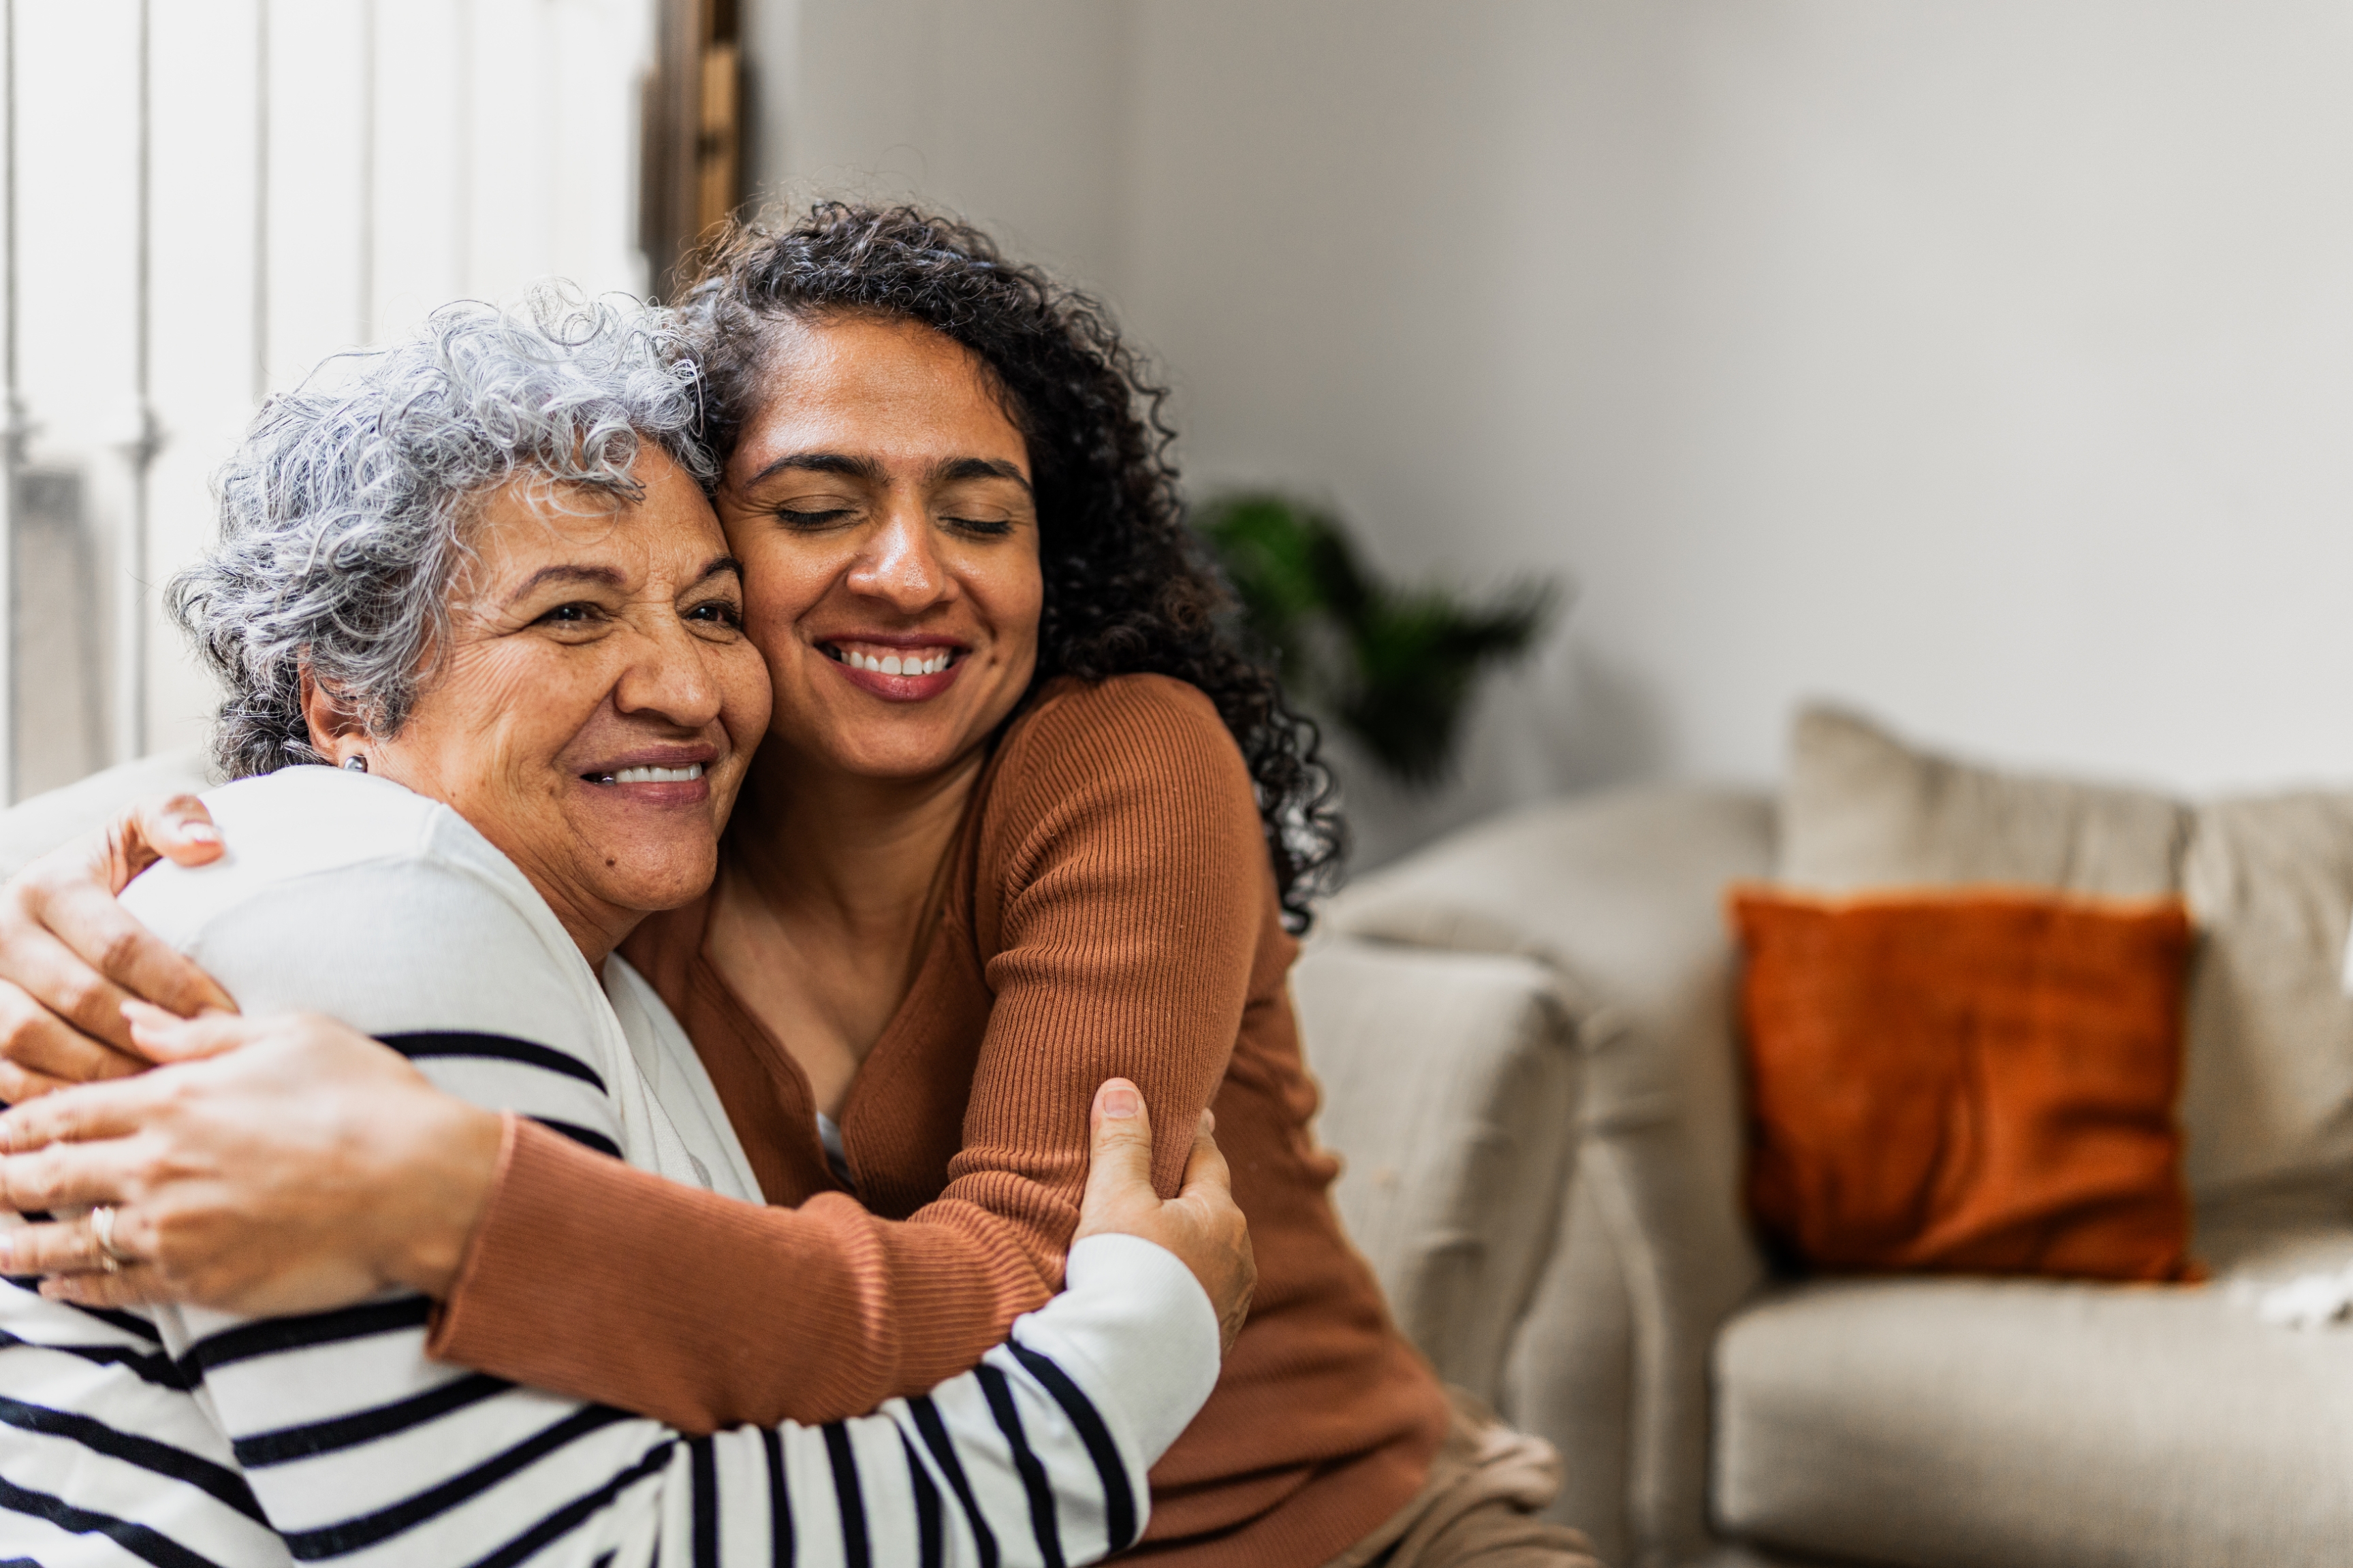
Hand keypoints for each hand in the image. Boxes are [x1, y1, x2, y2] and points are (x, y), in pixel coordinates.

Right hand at [0, 793, 234, 1100]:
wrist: (47, 904)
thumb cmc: (112, 873)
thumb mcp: (135, 832)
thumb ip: (172, 819)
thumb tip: (207, 845)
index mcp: (47, 886)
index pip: (118, 945)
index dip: (175, 986)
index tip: (226, 1016)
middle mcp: (0, 934)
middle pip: (77, 999)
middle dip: (144, 1035)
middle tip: (201, 1061)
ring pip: (32, 1042)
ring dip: (101, 1070)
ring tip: (161, 1086)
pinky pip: (5, 1075)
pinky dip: (55, 1095)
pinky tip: (110, 1105)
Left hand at [0, 1004, 503, 1314]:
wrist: (419, 1185)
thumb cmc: (367, 1099)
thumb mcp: (292, 1035)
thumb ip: (202, 1035)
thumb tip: (138, 1021)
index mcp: (174, 1100)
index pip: (66, 1111)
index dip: (17, 1121)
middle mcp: (159, 1166)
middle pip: (47, 1177)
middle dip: (0, 1180)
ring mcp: (174, 1230)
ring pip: (69, 1241)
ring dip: (19, 1245)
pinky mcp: (201, 1282)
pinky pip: (119, 1288)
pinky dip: (79, 1290)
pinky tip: (59, 1290)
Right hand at [1074, 1079, 1255, 1354]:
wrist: (1130, 1370)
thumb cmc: (1125, 1272)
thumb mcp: (1116, 1196)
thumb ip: (1120, 1142)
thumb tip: (1121, 1087)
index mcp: (1220, 1214)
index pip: (1208, 1158)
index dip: (1195, 1136)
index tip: (1194, 1118)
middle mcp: (1238, 1258)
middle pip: (1213, 1212)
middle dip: (1193, 1196)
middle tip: (1170, 1182)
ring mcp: (1228, 1306)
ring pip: (1210, 1261)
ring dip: (1189, 1250)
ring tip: (1162, 1246)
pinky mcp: (1211, 1347)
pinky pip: (1199, 1304)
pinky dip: (1181, 1293)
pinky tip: (1161, 1300)